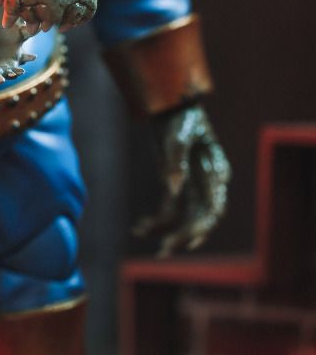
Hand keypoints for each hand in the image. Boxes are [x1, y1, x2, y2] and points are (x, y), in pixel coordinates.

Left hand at [133, 104, 230, 256]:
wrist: (170, 104)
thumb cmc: (179, 116)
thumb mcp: (178, 135)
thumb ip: (176, 162)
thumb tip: (173, 190)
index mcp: (215, 172)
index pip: (214, 208)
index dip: (202, 227)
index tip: (187, 240)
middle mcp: (206, 184)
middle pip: (200, 219)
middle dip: (184, 237)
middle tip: (165, 251)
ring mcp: (191, 186)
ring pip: (184, 219)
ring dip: (169, 235)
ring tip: (150, 247)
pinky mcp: (175, 185)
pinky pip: (169, 211)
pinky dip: (156, 222)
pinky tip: (138, 228)